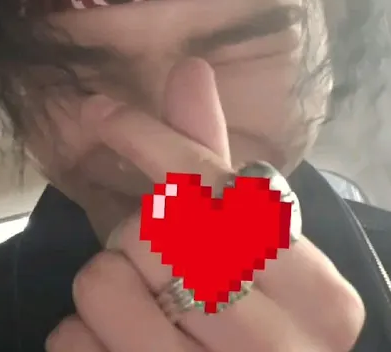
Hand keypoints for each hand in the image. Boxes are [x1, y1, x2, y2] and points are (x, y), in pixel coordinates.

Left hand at [46, 58, 364, 351]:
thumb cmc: (252, 312)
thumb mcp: (246, 239)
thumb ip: (212, 158)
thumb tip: (191, 67)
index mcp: (318, 292)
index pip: (213, 186)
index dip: (146, 137)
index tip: (98, 110)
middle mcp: (280, 347)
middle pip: (151, 233)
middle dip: (136, 235)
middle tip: (161, 262)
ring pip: (104, 283)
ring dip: (104, 282)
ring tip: (141, 304)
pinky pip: (71, 342)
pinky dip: (78, 333)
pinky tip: (116, 344)